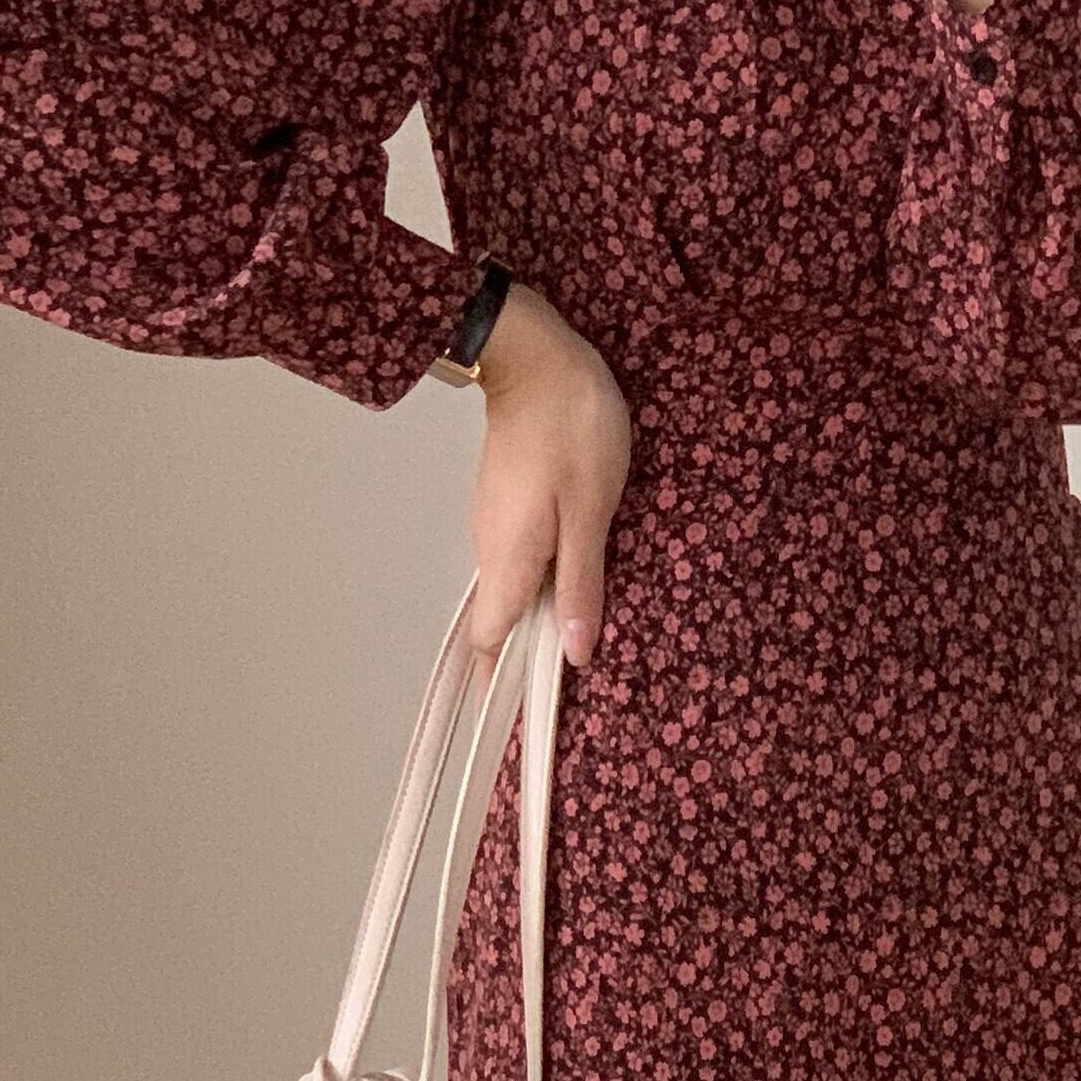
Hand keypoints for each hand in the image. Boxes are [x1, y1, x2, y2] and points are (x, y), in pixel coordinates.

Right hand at [462, 281, 630, 666]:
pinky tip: (568, 583)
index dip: (497, 686)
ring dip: (535, 617)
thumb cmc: (572, 428)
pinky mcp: (505, 502)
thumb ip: (582, 585)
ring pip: (508, 589)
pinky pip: (516, 559)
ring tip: (570, 643)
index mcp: (507, 559)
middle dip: (521, 660)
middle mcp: (488, 547)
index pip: (488, 642)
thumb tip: (575, 652)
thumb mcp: (591, 514)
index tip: (511, 724)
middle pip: (497, 621)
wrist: (539, 355)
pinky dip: (538, 581)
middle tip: (553, 698)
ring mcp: (492, 523)